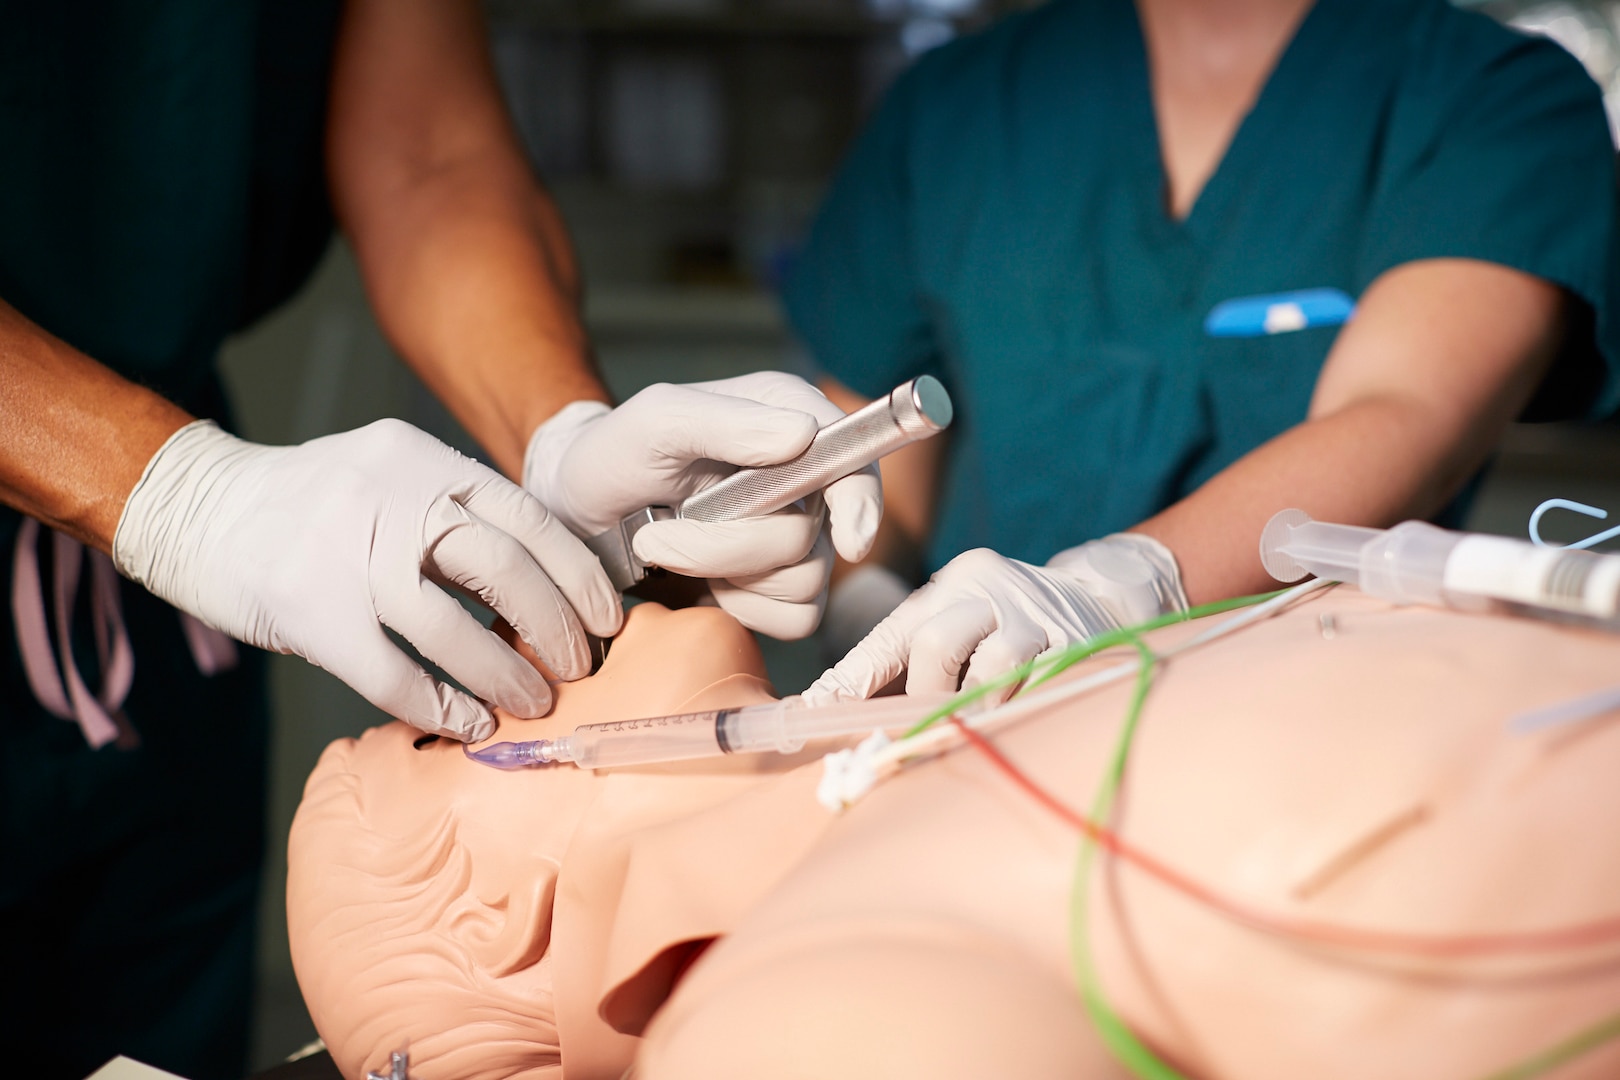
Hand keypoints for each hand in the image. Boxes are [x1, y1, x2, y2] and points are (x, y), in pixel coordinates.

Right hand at [114, 419, 621, 739]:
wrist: (196, 505)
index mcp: (423, 462)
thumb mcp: (390, 476)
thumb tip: (541, 586)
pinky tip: (467, 723)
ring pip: (453, 627)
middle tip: (579, 668)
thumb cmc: (310, 505)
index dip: (577, 576)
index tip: (606, 618)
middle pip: (504, 569)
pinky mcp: (309, 609)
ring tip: (533, 704)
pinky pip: (392, 672)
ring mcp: (347, 553)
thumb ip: (454, 513)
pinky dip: (440, 705)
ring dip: (506, 675)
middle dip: (555, 628)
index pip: (528, 518)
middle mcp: (392, 498)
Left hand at [523, 372, 882, 639]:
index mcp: (790, 418)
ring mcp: (796, 537)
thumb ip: (727, 422)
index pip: (857, 461)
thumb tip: (803, 436)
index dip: (861, 504)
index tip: (848, 540)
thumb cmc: (617, 451)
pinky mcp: (778, 588)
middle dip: (729, 545)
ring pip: (805, 584)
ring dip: (726, 573)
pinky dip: (743, 608)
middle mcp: (806, 478)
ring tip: (671, 548)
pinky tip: (704, 582)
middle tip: (662, 532)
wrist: (583, 511)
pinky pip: (795, 620)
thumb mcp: (658, 420)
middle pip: (813, 539)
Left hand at [802, 534, 1186, 704]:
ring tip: (983, 715)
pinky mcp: (1078, 645)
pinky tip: (1019, 714)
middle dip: (926, 695)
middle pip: (937, 644)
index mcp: (955, 580)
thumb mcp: (959, 623)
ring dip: (978, 708)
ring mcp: (1038, 615)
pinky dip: (1018, 712)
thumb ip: (907, 665)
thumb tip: (842, 718)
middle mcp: (992, 587)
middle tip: (928, 722)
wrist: (1100, 599)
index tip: (815, 713)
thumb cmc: (1007, 626)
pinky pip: (1035, 691)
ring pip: (990, 673)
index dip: (852, 677)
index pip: (891, 633)